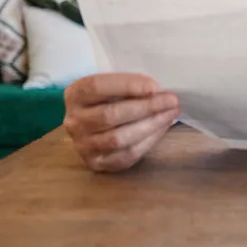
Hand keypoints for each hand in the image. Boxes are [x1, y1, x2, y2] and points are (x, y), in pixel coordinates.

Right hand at [63, 73, 179, 172]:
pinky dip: (149, 141)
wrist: (95, 122)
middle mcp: (74, 121)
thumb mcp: (113, 83)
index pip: (97, 87)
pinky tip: (162, 127)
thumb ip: (129, 83)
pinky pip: (126, 155)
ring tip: (171, 113)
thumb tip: (159, 90)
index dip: (127, 85)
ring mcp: (83, 145)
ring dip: (151, 125)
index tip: (155, 86)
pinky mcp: (96, 162)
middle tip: (172, 100)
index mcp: (75, 94)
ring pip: (119, 138)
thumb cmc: (111, 97)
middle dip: (146, 107)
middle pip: (110, 115)